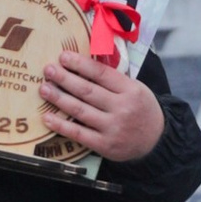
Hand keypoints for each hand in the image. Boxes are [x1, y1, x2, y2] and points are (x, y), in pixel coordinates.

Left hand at [39, 49, 163, 167]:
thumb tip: (82, 65)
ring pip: (80, 110)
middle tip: (48, 70)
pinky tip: (47, 117)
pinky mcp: (105, 145)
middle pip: (88, 90)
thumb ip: (114, 80)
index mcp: (131, 90)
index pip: (102, 73)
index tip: (63, 57)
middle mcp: (122, 108)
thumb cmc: (141, 110)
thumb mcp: (136, 89)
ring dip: (59, 98)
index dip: (80, 64)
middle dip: (65, 78)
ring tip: (44, 89)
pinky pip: (79, 134)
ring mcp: (113, 128)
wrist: (156, 141)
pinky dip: (61, 125)